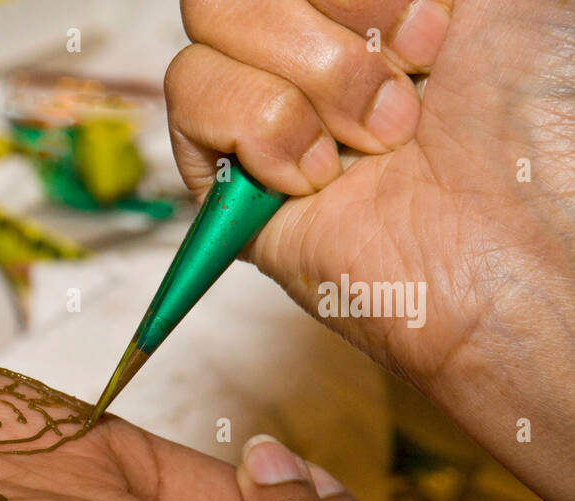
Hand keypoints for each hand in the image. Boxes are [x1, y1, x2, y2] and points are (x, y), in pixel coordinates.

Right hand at [165, 0, 574, 500]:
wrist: (519, 248)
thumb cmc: (538, 133)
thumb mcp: (500, 0)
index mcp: (379, 5)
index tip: (439, 32)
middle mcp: (318, 48)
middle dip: (330, 15)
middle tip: (404, 89)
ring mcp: (268, 113)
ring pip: (211, 20)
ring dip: (312, 78)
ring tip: (376, 144)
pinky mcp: (226, 183)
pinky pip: (190, 97)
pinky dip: (260, 127)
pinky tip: (320, 178)